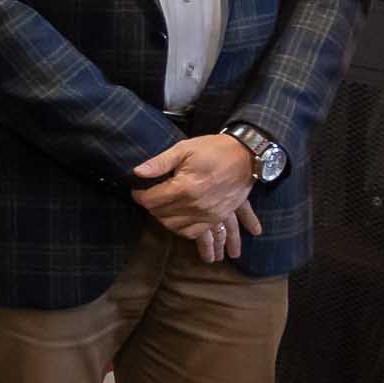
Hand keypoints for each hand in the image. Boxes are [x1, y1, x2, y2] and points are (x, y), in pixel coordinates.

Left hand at [132, 135, 262, 261]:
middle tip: (150, 196)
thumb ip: (160, 162)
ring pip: (174, 227)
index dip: (140, 195)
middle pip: (161, 214)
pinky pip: (194, 233)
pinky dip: (181, 229)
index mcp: (185, 187)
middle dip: (151, 206)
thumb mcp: (184, 149)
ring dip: (164, 218)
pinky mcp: (217, 218)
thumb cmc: (214, 150)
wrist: (246, 157)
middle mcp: (196, 205)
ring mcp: (208, 214)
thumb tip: (137, 172)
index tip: (137, 190)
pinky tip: (177, 220)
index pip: (151, 200)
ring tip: (162, 207)